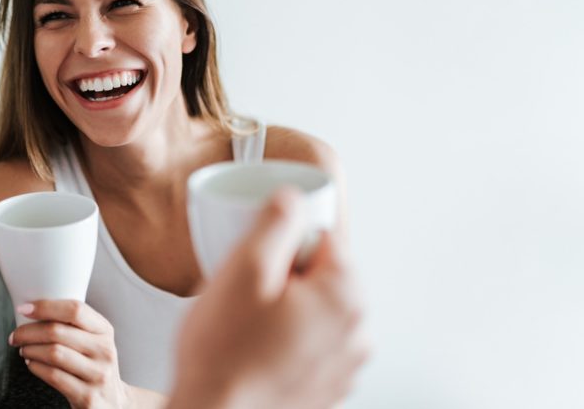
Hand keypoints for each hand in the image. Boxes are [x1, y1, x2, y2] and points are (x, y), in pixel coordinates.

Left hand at [9, 300, 129, 408]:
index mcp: (105, 330)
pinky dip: (36, 367)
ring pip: (53, 353)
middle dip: (28, 332)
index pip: (75, 310)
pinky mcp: (87, 396)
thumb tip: (32, 310)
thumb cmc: (94, 366)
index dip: (46, 307)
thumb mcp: (93, 341)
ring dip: (30, 349)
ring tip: (23, 349)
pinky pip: (54, 376)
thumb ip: (72, 325)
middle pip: (58, 332)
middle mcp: (104, 351)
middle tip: (16, 335)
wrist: (114, 403)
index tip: (24, 309)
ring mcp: (97, 375)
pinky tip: (32, 364)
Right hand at [171, 189, 368, 408]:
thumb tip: (294, 197)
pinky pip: (311, 343)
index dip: (282, 242)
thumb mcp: (243, 268)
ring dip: (286, 307)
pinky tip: (255, 351)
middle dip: (285, 275)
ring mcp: (346, 364)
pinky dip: (288, 339)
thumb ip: (276, 222)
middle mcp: (358, 332)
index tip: (255, 263)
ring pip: (315, 309)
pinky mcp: (328, 387)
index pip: (323, 237)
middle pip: (322, 274)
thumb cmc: (225, 354)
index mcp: (347, 295)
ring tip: (246, 326)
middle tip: (245, 295)